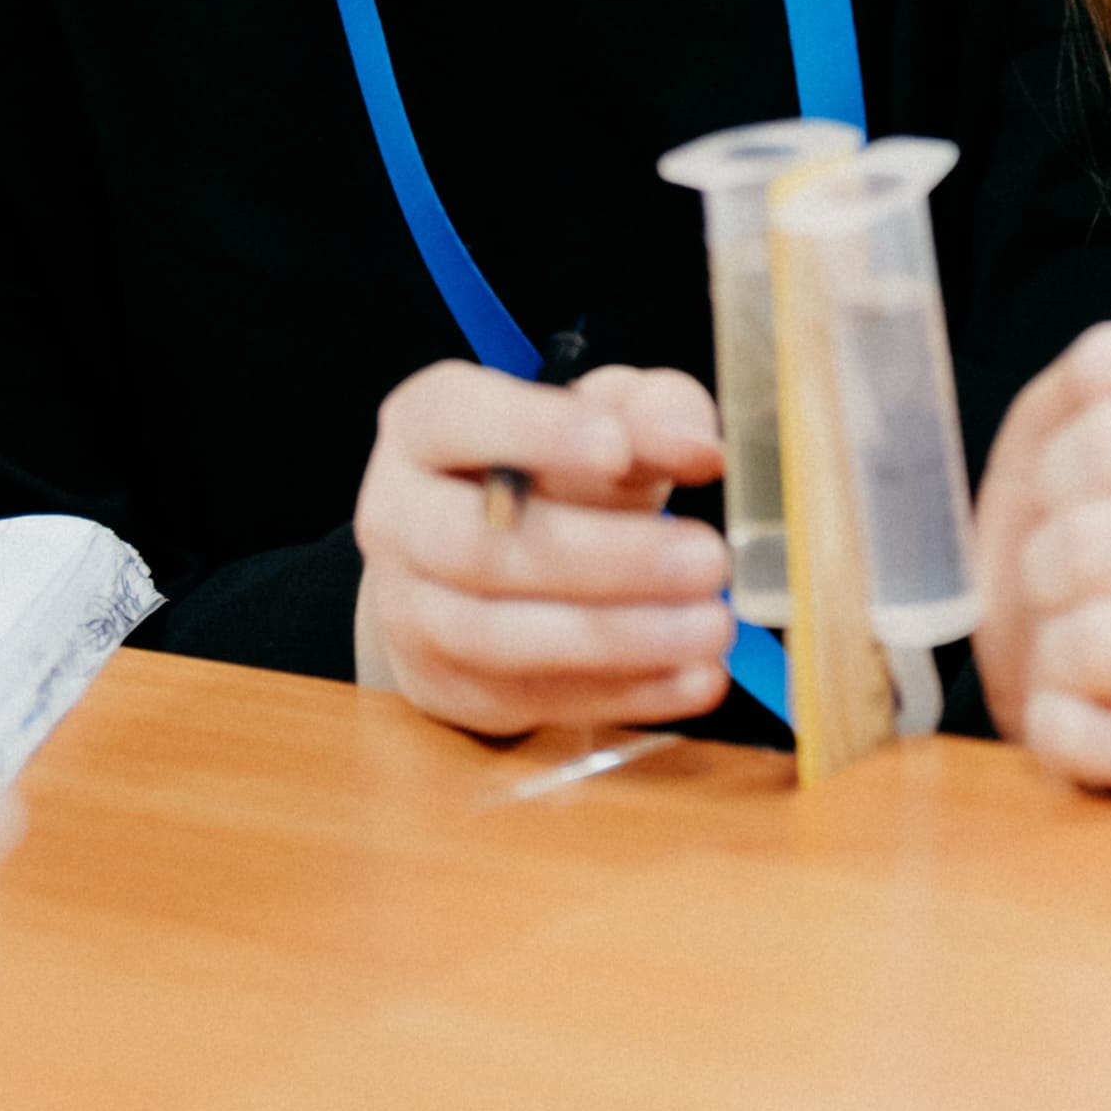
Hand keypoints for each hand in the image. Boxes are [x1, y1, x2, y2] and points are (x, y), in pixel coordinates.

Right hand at [350, 361, 733, 737]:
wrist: (488, 568)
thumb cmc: (556, 472)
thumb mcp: (606, 417)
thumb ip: (655, 412)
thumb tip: (699, 446)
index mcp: (423, 428)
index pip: (456, 419)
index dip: (533, 432)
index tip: (618, 447)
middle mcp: (398, 519)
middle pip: (477, 545)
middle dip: (602, 556)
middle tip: (709, 556)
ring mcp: (412, 613)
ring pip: (498, 636)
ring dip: (616, 637)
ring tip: (713, 625)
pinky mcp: (450, 688)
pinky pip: (531, 698)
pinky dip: (624, 692)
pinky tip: (697, 676)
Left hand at [971, 323, 1110, 796]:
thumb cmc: (1092, 555)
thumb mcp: (1073, 441)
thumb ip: (1097, 374)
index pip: (1108, 439)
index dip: (1053, 481)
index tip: (1071, 505)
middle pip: (1089, 543)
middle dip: (1043, 577)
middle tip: (1070, 596)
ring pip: (1093, 642)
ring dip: (1051, 658)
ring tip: (1083, 658)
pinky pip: (1091, 738)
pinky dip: (1056, 733)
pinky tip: (1083, 718)